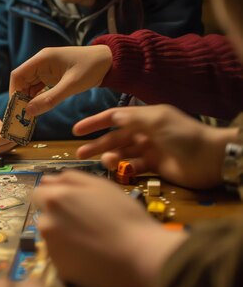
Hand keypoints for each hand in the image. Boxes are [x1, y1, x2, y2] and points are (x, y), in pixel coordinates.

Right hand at [9, 45, 112, 116]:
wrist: (110, 62)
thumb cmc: (91, 68)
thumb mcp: (71, 85)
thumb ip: (50, 99)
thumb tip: (29, 112)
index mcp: (42, 59)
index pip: (18, 75)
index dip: (14, 91)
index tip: (15, 108)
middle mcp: (41, 63)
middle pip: (22, 82)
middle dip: (20, 99)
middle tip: (21, 117)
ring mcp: (46, 70)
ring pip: (30, 87)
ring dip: (28, 100)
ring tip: (29, 116)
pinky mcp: (53, 77)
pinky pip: (39, 89)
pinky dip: (37, 99)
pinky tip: (38, 109)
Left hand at [33, 170, 187, 286]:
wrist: (142, 255)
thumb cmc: (125, 215)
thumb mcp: (100, 186)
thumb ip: (71, 179)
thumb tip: (49, 179)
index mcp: (55, 199)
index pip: (38, 194)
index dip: (53, 197)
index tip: (71, 203)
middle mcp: (46, 222)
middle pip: (44, 216)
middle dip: (57, 217)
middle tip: (85, 223)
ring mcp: (51, 248)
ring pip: (51, 238)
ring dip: (63, 236)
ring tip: (91, 241)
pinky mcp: (60, 269)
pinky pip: (60, 258)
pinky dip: (71, 256)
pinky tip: (92, 256)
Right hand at [74, 105, 237, 188]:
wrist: (211, 158)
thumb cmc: (184, 135)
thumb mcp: (157, 120)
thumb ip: (133, 118)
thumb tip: (112, 116)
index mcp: (146, 117)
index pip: (115, 117)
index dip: (95, 122)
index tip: (76, 130)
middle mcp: (145, 132)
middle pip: (115, 137)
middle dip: (98, 144)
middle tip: (80, 153)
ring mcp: (150, 150)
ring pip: (123, 153)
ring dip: (111, 157)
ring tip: (105, 162)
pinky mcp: (154, 166)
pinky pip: (133, 166)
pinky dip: (124, 168)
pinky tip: (119, 170)